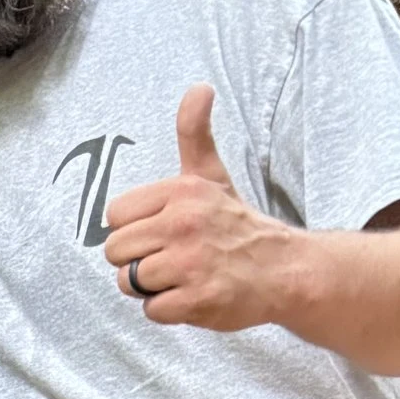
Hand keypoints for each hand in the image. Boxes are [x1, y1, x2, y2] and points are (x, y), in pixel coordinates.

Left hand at [101, 85, 299, 331]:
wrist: (284, 269)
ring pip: (130, 283)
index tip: (160, 232)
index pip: (114, 216)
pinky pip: (152, 310)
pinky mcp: (197, 299)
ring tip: (182, 277)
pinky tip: (193, 295)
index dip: (132, 229)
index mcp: (179, 192)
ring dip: (151, 287)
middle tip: (171, 258)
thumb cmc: (237, 225)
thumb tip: (199, 88)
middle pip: (116, 251)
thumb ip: (194, 134)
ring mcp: (190, 264)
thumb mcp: (212, 175)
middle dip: (137, 260)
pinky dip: (168, 310)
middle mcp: (182, 224)